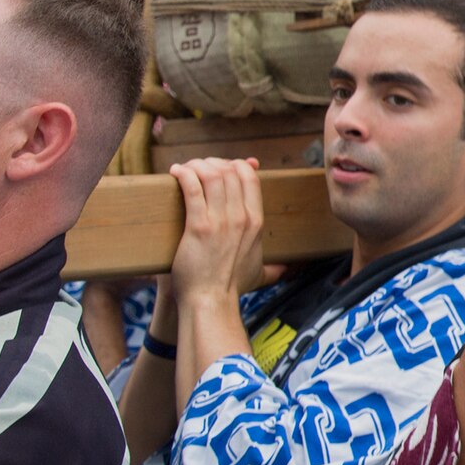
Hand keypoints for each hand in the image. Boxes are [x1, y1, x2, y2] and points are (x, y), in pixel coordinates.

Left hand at [167, 157, 264, 307]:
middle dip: (211, 163)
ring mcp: (220, 221)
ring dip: (196, 165)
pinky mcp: (198, 227)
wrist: (210, 301)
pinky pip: (193, 188)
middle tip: (196, 167)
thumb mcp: (259, 274)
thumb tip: (289, 270)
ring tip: (184, 168)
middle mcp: (241, 217)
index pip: (249, 177)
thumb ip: (276, 268)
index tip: (220, 166)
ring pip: (211, 175)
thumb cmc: (231, 288)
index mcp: (256, 222)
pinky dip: (183, 175)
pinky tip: (175, 173)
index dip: (234, 165)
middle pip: (228, 171)